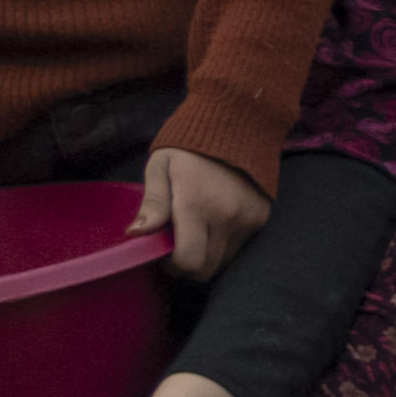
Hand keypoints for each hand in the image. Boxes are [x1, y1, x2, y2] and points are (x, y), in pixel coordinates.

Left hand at [141, 146, 266, 283]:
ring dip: (206, 254)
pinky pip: (238, 247)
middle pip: (206, 269)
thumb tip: (136, 234)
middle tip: (177, 246)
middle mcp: (226, 218)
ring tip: (195, 232)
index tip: (163, 254)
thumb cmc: (187, 149)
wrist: (236, 127)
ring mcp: (247, 220)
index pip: (188, 261)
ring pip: (223, 261)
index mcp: (196, 205)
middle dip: (188, 265)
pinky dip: (223, 243)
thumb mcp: (160, 169)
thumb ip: (152, 204)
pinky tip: (214, 222)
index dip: (172, 266)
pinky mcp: (260, 219)